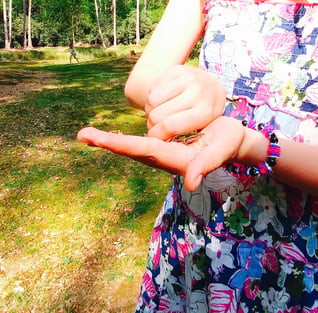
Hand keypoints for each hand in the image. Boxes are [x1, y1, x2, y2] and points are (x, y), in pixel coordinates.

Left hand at [76, 116, 247, 191]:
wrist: (235, 144)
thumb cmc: (229, 143)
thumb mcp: (220, 150)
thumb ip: (205, 165)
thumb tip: (190, 182)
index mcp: (173, 157)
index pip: (141, 148)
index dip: (118, 143)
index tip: (98, 138)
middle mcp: (163, 157)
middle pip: (130, 149)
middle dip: (106, 142)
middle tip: (82, 134)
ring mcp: (163, 154)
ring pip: (132, 148)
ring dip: (110, 142)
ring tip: (87, 135)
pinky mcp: (166, 148)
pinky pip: (139, 145)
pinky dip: (122, 141)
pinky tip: (111, 138)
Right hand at [144, 65, 226, 140]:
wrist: (213, 86)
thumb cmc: (204, 114)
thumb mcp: (202, 128)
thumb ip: (184, 137)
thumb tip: (161, 147)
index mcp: (205, 112)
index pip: (169, 125)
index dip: (156, 135)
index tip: (153, 139)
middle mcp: (197, 92)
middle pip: (157, 115)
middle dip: (151, 124)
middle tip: (155, 127)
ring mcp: (187, 78)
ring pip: (151, 101)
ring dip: (150, 111)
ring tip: (158, 113)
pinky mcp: (178, 69)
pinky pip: (153, 88)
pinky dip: (152, 98)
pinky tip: (162, 101)